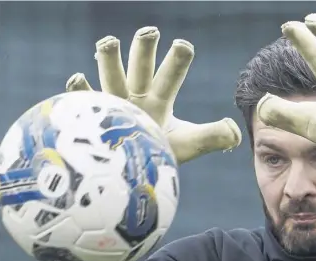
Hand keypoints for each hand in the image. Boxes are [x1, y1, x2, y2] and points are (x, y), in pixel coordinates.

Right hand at [66, 27, 240, 163]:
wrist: (132, 173)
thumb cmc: (159, 154)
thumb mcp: (187, 144)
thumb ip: (212, 137)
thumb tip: (235, 133)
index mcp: (159, 99)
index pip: (171, 76)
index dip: (177, 61)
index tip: (184, 45)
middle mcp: (136, 96)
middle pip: (141, 66)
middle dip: (145, 48)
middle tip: (151, 31)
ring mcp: (114, 103)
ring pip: (110, 75)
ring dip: (109, 59)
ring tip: (108, 42)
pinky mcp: (94, 115)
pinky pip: (85, 99)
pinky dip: (80, 89)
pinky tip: (79, 78)